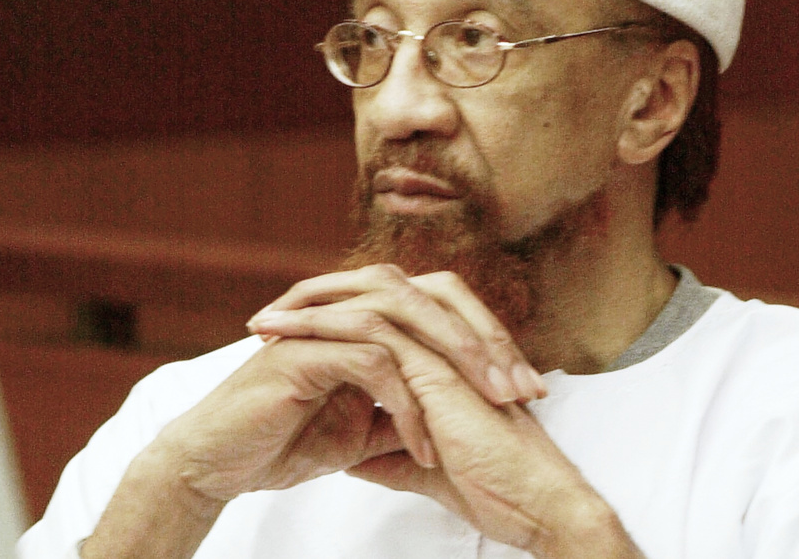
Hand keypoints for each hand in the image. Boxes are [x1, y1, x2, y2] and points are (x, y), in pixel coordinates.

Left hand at [248, 265, 639, 556]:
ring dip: (310, 306)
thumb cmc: (495, 487)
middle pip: (377, 291)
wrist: (535, 506)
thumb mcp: (424, 467)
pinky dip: (321, 325)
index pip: (384, 319)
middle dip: (321, 295)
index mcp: (445, 359)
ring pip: (370, 301)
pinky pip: (371, 329)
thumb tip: (352, 455)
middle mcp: (446, 343)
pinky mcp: (438, 366)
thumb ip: (389, 452)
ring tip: (263, 320)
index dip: (336, 319)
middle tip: (273, 310)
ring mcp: (444, 347)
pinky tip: (284, 333)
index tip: (289, 335)